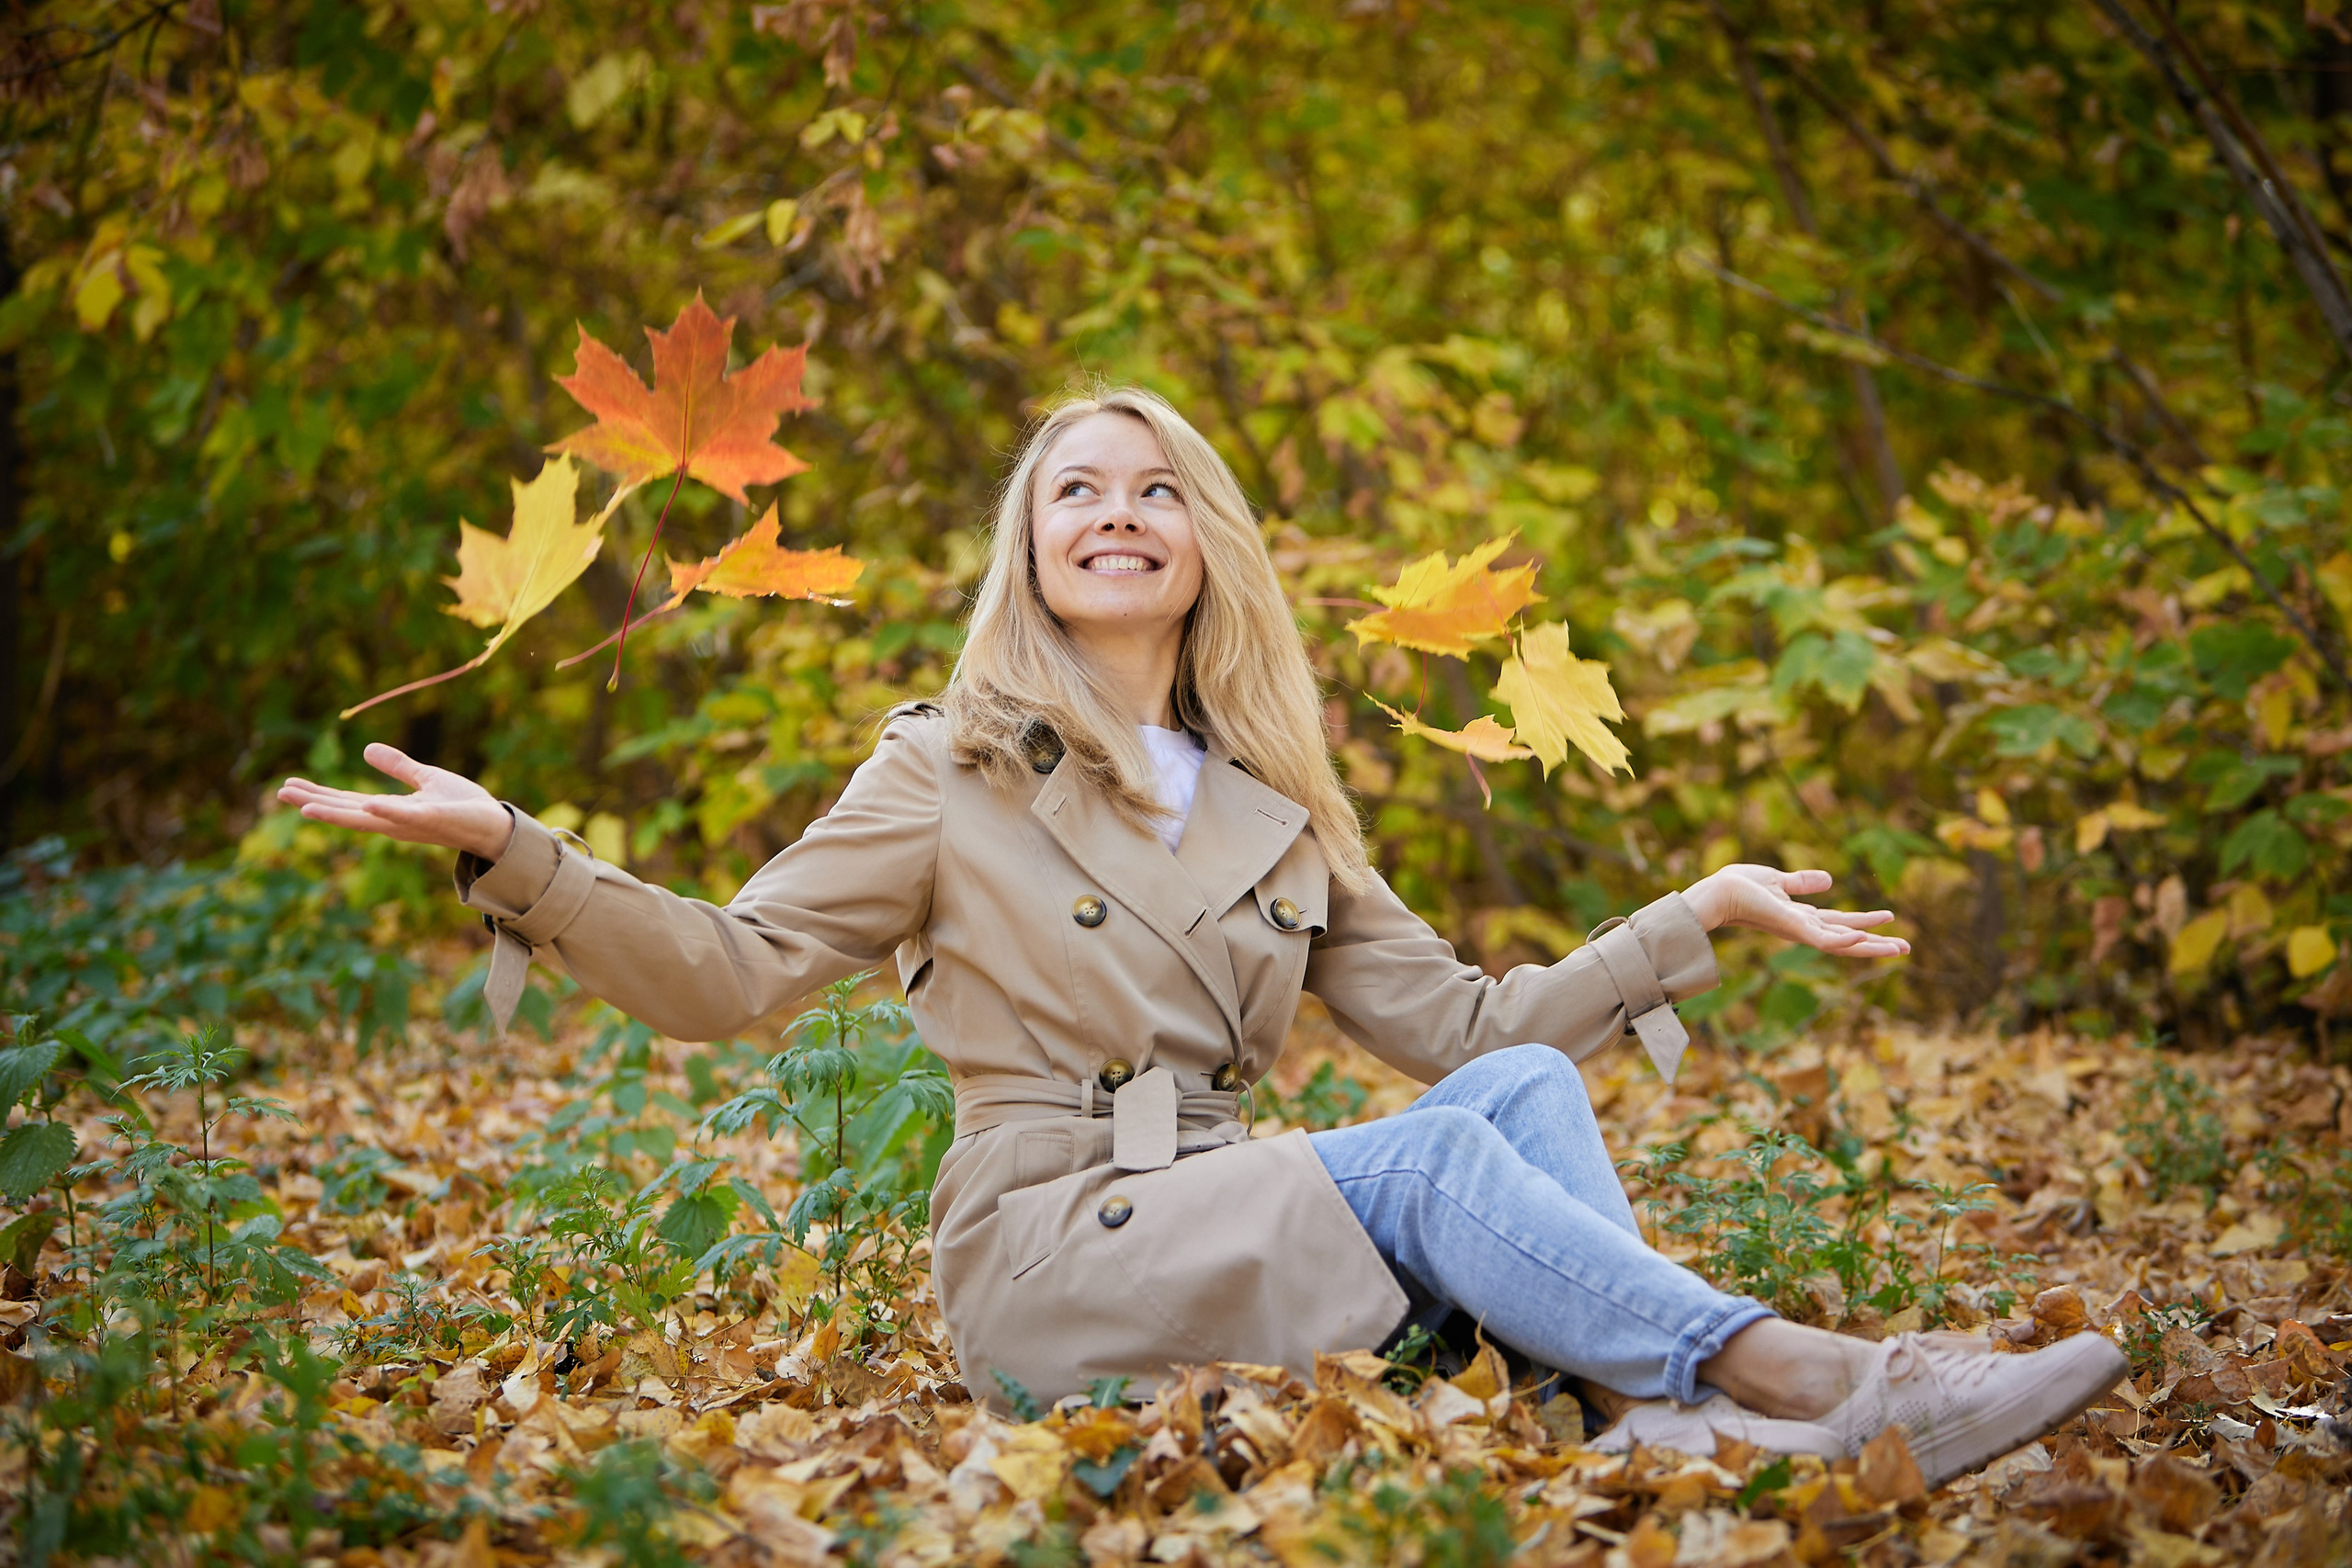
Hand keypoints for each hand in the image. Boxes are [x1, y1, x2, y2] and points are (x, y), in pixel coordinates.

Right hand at [277, 743, 515, 860]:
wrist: (496, 824)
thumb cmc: (464, 806)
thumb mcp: (426, 778)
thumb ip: (398, 766)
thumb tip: (366, 749)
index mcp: (391, 810)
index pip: (347, 802)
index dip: (318, 794)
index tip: (288, 786)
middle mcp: (394, 820)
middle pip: (347, 811)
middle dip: (314, 802)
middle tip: (280, 793)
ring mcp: (412, 822)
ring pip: (369, 818)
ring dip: (337, 814)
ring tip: (306, 807)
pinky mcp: (433, 819)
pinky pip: (407, 816)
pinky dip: (388, 812)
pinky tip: (369, 804)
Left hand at [1682, 864, 1910, 959]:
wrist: (1719, 892)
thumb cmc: (1740, 886)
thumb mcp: (1779, 880)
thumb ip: (1803, 882)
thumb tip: (1829, 880)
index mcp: (1801, 917)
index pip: (1840, 923)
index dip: (1865, 923)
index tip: (1891, 921)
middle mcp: (1804, 928)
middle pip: (1848, 938)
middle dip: (1876, 943)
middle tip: (1907, 948)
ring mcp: (1800, 931)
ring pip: (1843, 943)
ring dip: (1871, 946)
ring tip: (1900, 948)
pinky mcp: (1793, 929)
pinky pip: (1822, 939)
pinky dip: (1842, 941)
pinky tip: (1862, 938)